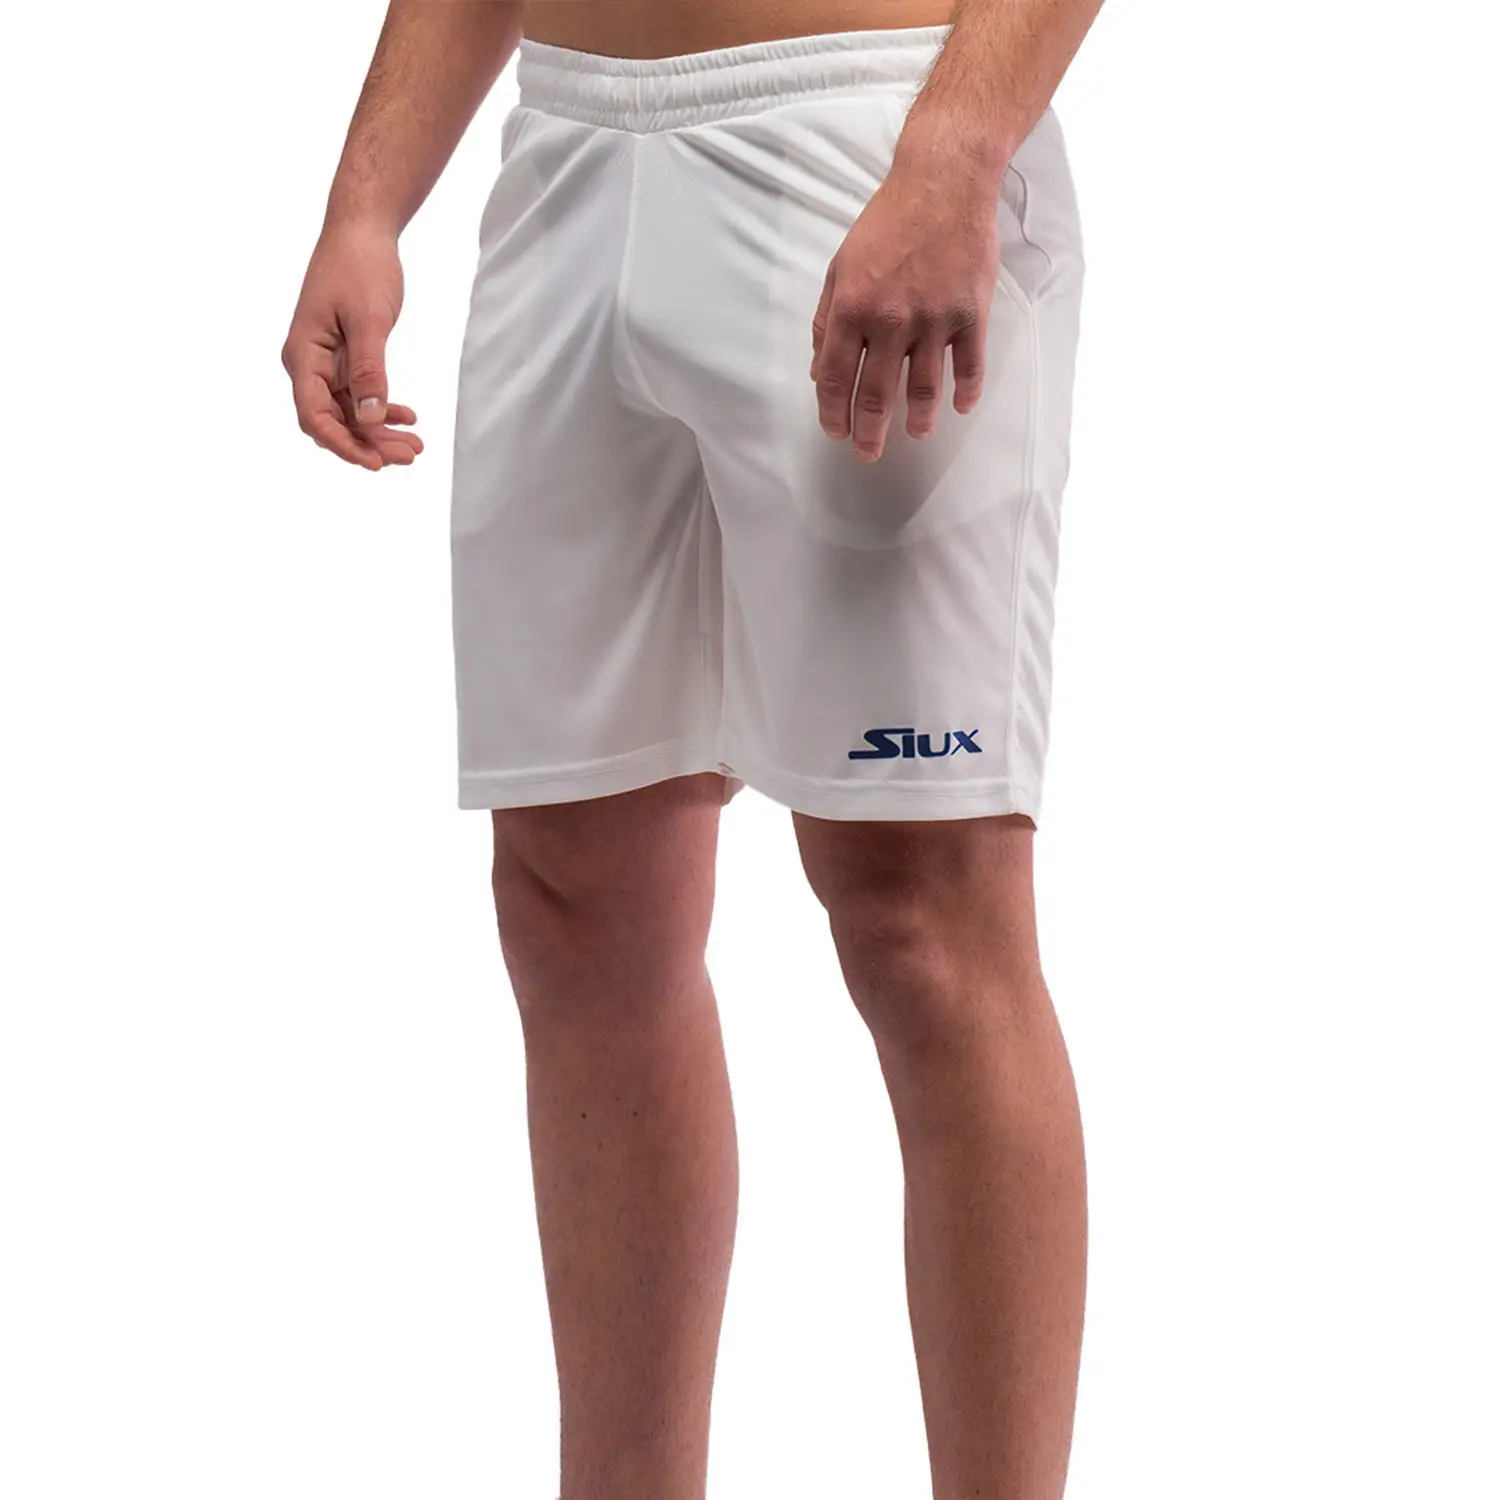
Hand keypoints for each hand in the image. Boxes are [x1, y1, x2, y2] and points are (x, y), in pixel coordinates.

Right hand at [282, 224, 422, 470]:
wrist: (362, 231)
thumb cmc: (359, 266)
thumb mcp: (368, 320)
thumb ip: (369, 371)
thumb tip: (370, 418)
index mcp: (303, 355)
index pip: (314, 415)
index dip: (343, 444)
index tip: (375, 464)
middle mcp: (308, 363)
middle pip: (333, 421)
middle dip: (369, 443)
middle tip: (409, 456)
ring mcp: (325, 362)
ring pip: (349, 412)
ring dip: (379, 431)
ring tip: (415, 445)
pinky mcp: (343, 357)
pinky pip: (359, 395)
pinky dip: (382, 409)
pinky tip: (408, 417)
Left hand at [810, 134, 1001, 462]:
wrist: (944, 183)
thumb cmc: (888, 221)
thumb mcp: (840, 265)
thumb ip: (826, 317)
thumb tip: (817, 366)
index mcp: (852, 309)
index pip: (833, 377)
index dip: (832, 411)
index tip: (835, 431)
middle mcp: (890, 321)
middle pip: (876, 394)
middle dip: (869, 432)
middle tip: (867, 454)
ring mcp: (933, 319)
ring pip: (924, 388)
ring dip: (919, 419)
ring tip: (916, 434)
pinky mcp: (969, 313)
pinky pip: (969, 365)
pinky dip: (965, 391)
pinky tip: (959, 407)